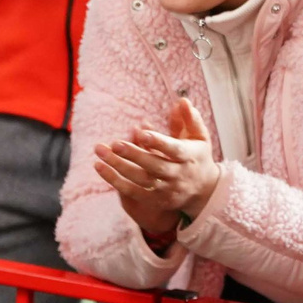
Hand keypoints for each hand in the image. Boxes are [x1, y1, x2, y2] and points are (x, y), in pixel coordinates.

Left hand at [94, 98, 219, 247]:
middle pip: (154, 165)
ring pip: (139, 179)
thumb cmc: (197, 157)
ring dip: (118, 166)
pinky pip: (131, 192)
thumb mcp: (199, 137)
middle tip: (114, 143)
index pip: (174, 150)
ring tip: (100, 151)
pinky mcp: (154, 200)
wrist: (203, 192)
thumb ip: (190, 120)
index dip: (158, 142)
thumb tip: (182, 101)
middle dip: (133, 155)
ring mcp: (165, 189)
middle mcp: (177, 175)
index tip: (141, 133)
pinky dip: (114, 180)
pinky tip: (99, 167)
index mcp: (188, 156)